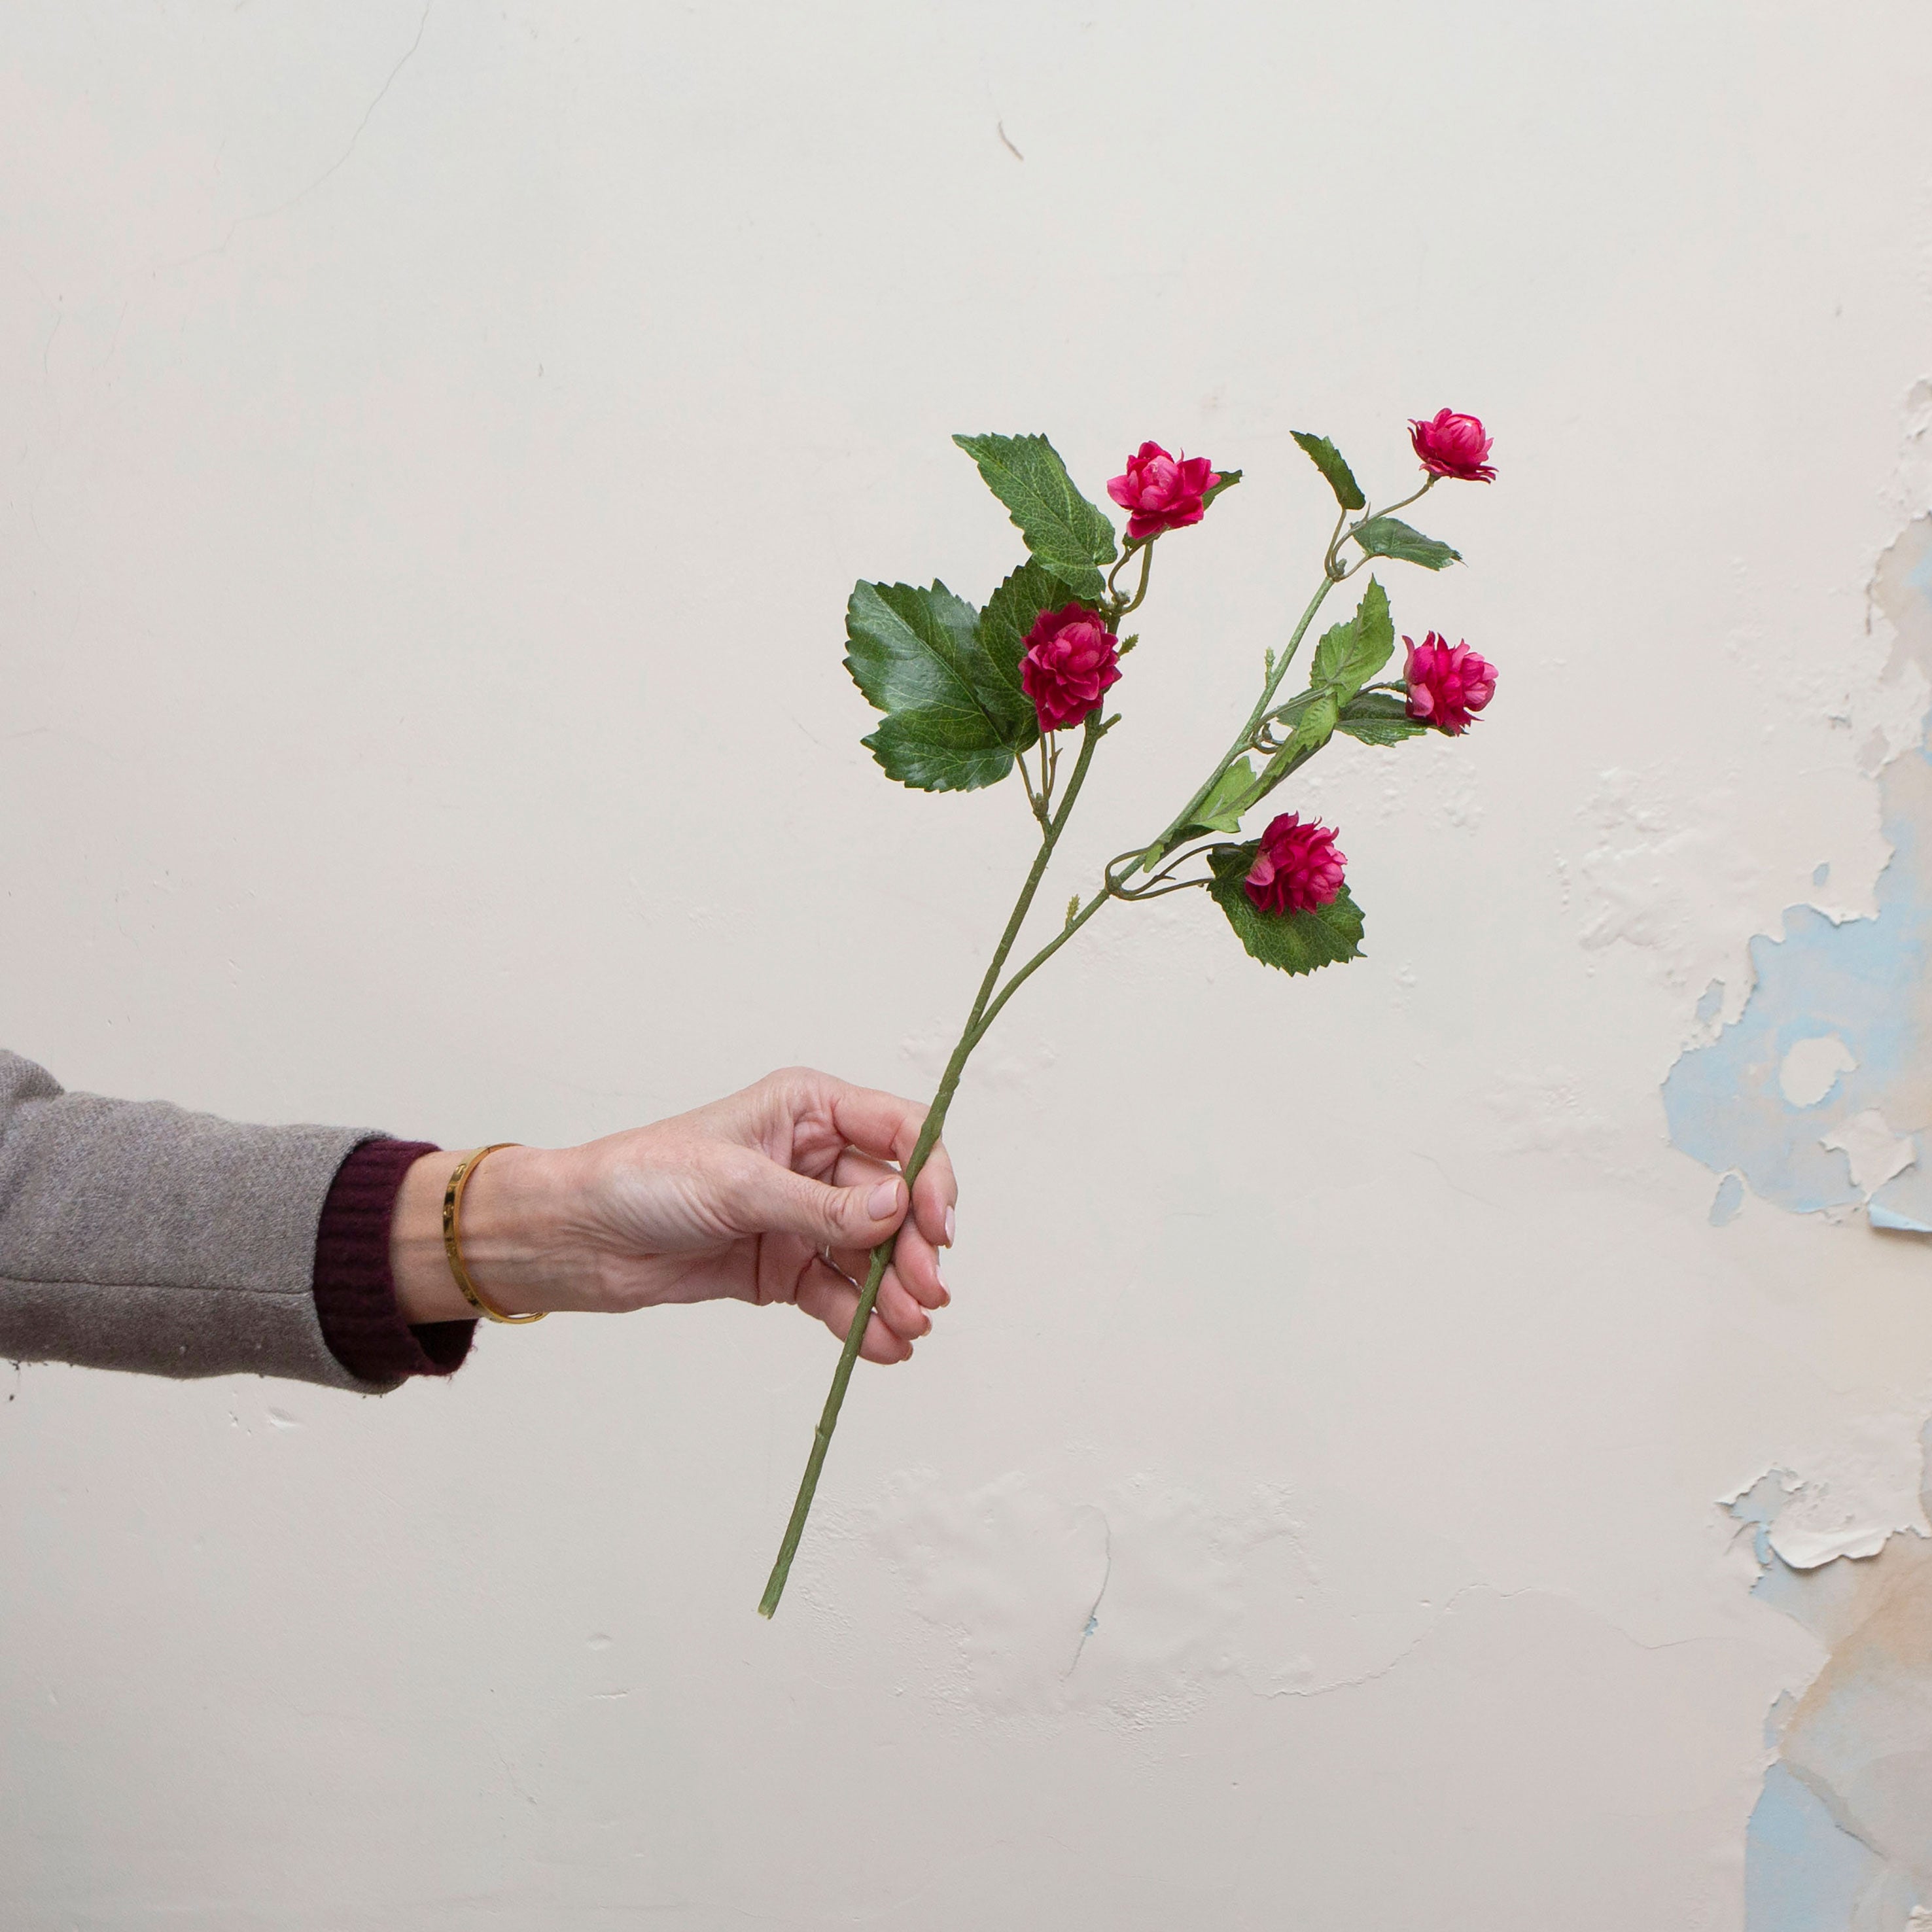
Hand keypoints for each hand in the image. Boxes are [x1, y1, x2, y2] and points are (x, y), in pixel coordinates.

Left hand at [390, 1068, 956, 1363]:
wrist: (577, 1238)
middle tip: (927, 1295)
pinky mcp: (783, 1267)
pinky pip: (837, 1294)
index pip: (901, 1133)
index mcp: (810, 1110)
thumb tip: (899, 1210)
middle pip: (896, 1202)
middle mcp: (815, 1159)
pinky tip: (884, 1347)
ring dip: (894, 1293)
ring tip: (908, 1330)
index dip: (931, 1177)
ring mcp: (802, 1216)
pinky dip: (862, 1321)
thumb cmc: (643, 1180)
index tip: (939, 1229)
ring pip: (872, 1255)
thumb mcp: (737, 1185)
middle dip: (914, 1250)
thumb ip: (823, 1205)